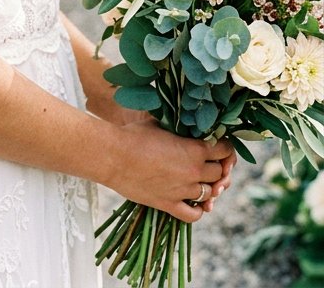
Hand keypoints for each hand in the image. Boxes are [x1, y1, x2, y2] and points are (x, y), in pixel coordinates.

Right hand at [110, 122, 234, 223]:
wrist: (112, 156)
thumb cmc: (133, 135)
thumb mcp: (160, 123)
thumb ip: (178, 128)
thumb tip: (185, 125)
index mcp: (194, 149)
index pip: (225, 150)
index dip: (224, 147)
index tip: (218, 146)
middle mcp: (194, 171)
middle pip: (220, 174)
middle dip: (217, 167)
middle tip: (207, 163)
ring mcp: (183, 190)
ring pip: (210, 194)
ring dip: (207, 187)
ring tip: (198, 180)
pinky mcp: (169, 204)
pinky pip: (194, 215)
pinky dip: (198, 209)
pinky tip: (192, 201)